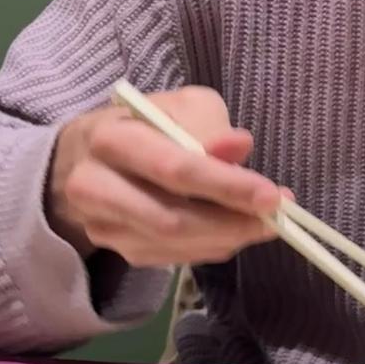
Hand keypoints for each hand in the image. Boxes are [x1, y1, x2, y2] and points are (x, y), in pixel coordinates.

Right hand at [48, 86, 283, 267]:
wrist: (88, 156)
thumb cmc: (147, 124)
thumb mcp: (182, 106)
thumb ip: (210, 124)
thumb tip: (240, 146)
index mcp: (110, 138)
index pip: (173, 168)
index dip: (226, 185)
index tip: (272, 196)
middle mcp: (93, 185)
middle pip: (172, 218)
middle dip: (232, 222)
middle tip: (276, 218)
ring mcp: (100, 224)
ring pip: (174, 244)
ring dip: (227, 238)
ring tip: (263, 224)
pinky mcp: (114, 249)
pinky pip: (173, 257)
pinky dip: (212, 247)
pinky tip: (232, 232)